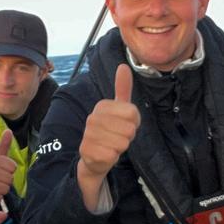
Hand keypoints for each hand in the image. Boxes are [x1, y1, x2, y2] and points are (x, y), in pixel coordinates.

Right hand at [78, 63, 139, 179]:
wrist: (94, 156)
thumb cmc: (111, 131)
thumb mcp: (119, 109)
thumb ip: (122, 88)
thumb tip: (124, 65)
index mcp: (102, 106)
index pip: (133, 113)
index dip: (134, 122)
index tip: (124, 124)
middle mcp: (93, 118)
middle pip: (130, 128)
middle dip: (128, 136)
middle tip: (118, 136)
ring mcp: (89, 135)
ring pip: (123, 142)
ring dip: (121, 147)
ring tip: (112, 145)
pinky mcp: (89, 152)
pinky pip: (114, 155)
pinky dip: (113, 157)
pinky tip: (106, 154)